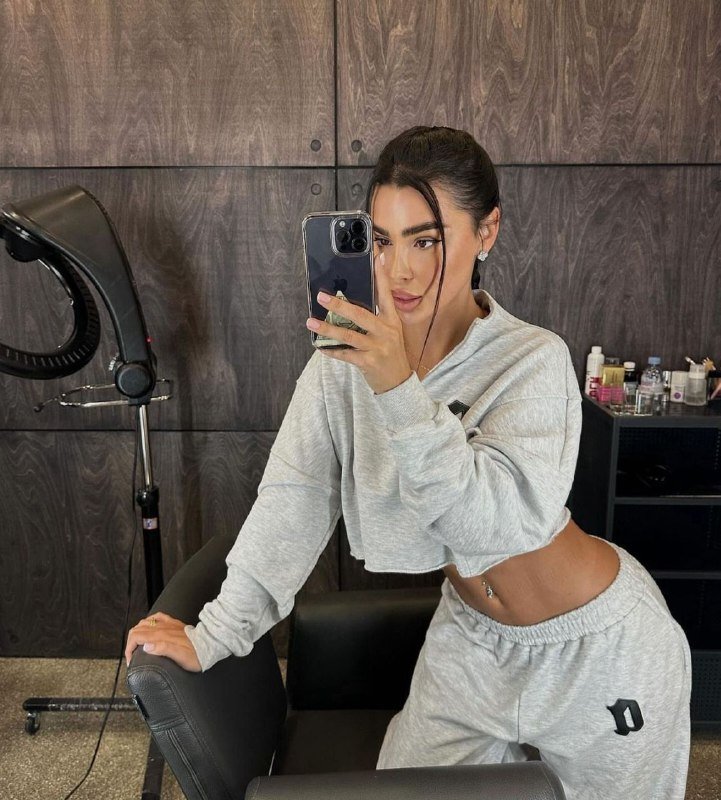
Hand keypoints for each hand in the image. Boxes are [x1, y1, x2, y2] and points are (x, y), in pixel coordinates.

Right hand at [125, 611, 200, 671]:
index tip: (131, 660)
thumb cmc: (196, 655)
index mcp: (162, 636)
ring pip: (144, 622)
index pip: (136, 637)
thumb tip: (146, 647)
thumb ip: (163, 650)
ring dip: (137, 632)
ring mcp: (168, 624)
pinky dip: (149, 621)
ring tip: (136, 644)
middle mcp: (163, 628)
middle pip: (137, 629)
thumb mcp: (180, 657)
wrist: (209, 645)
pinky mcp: (173, 623)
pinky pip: (157, 617)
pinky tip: (148, 626)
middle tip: (132, 655)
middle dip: (130, 642)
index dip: (129, 649)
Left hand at [306, 252, 413, 393]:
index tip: (376, 255)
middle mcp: (386, 331)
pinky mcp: (369, 362)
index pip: (385, 293)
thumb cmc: (389, 352)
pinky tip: (320, 346)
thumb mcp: (389, 331)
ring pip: (349, 335)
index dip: (381, 274)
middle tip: (321, 297)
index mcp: (391, 319)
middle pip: (361, 315)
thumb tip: (353, 298)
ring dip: (328, 328)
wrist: (398, 382)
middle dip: (340, 305)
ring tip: (311, 322)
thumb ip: (376, 315)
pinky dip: (331, 350)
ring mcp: (378, 347)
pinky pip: (346, 354)